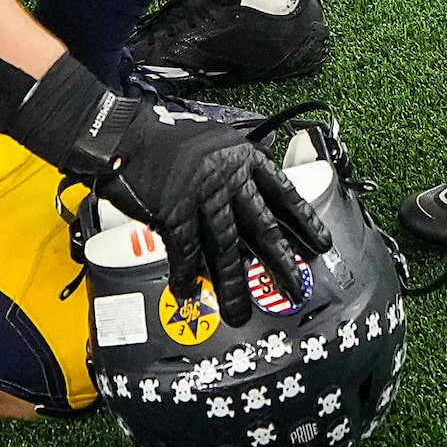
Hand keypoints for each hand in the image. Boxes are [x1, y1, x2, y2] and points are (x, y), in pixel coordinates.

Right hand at [19, 60, 331, 322]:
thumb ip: (235, 171)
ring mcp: (202, 196)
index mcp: (243, 159)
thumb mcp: (215, 144)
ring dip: (233, 284)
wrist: (125, 134)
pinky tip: (189, 292)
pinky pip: (186, 252)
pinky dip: (188, 275)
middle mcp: (228, 179)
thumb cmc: (167, 141)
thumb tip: (249, 206)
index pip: (283, 193)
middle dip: (280, 261)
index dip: (304, 221)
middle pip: (262, 226)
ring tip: (240, 312)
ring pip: (226, 248)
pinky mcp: (173, 212)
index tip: (320, 243)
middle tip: (295, 287)